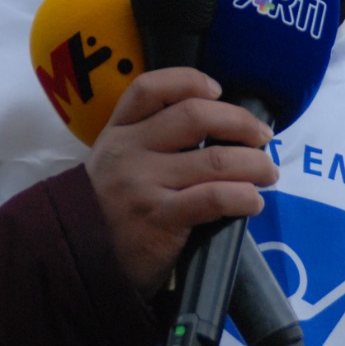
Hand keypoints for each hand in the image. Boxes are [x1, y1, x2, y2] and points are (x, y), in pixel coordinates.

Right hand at [85, 67, 274, 295]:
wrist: (76, 263)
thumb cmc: (107, 212)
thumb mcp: (113, 165)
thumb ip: (148, 143)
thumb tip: (214, 133)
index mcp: (117, 132)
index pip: (150, 88)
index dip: (189, 82)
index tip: (217, 91)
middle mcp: (129, 152)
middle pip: (194, 116)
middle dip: (239, 122)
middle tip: (262, 136)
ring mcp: (143, 185)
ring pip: (214, 159)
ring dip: (253, 164)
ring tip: (268, 174)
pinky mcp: (159, 219)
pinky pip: (213, 198)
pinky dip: (243, 197)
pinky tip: (252, 202)